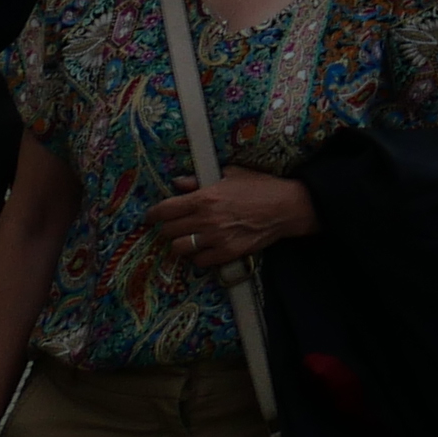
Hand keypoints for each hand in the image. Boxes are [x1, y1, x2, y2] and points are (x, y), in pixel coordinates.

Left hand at [147, 169, 313, 270]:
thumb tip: (179, 183)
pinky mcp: (226, 253)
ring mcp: (215, 239)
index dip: (153, 214)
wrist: (286, 207)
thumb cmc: (260, 187)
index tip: (151, 217)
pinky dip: (199, 256)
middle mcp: (206, 220)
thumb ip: (200, 181)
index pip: (165, 210)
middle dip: (169, 228)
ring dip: (181, 244)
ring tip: (188, 239)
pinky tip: (206, 249)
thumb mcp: (231, 175)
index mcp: (205, 198)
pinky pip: (199, 262)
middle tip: (175, 226)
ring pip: (179, 248)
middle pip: (168, 231)